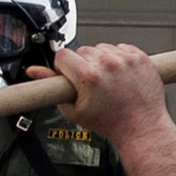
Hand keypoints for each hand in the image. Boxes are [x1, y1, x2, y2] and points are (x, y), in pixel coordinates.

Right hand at [33, 44, 167, 147]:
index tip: (69, 76)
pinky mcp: (140, 57)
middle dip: (82, 65)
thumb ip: (50, 89)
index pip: (63, 55)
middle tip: (91, 84)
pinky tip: (120, 76)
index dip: (63, 67)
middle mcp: (107, 64)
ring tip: (108, 81)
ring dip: (101, 61)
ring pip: (102, 48)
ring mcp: (125, 59)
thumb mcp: (73, 110)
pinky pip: (121, 48)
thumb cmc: (111, 123)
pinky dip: (119, 59)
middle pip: (82, 50)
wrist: (141, 128)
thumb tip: (33, 72)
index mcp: (88, 76)